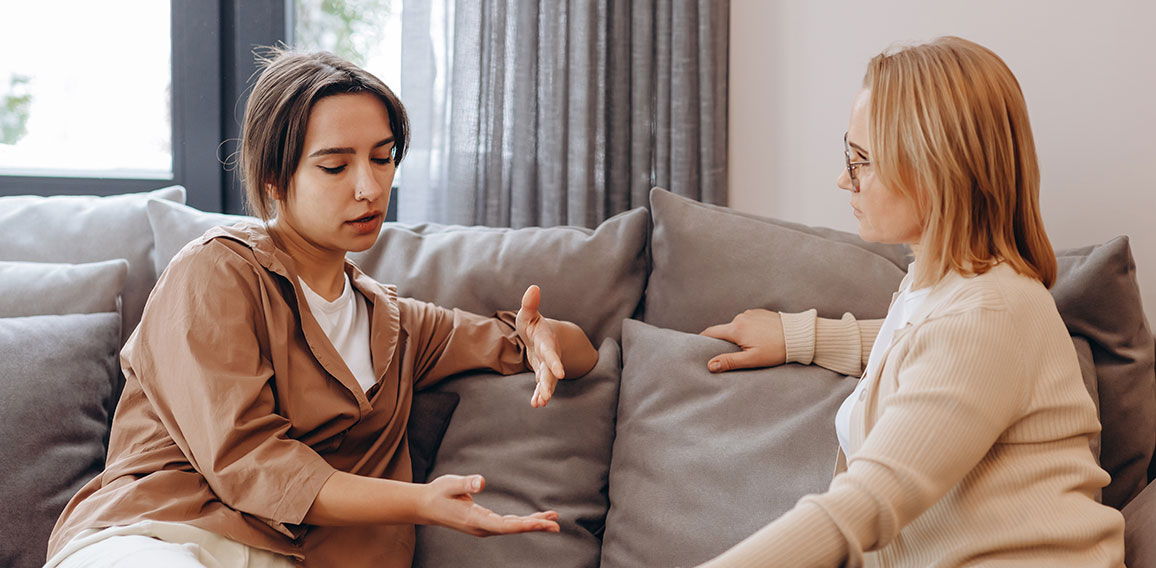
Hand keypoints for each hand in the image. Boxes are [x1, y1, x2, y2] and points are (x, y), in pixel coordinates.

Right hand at [421, 474, 559, 535]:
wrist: (425, 506)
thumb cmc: (438, 493)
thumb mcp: (449, 484)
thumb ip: (465, 483)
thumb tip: (481, 482)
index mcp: (474, 519)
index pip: (504, 525)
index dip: (524, 524)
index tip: (541, 523)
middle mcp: (481, 527)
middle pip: (513, 529)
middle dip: (535, 526)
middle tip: (556, 525)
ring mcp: (483, 527)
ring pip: (512, 528)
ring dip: (532, 524)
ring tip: (552, 520)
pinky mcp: (485, 524)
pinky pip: (508, 524)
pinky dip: (523, 521)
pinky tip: (535, 519)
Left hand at [515, 285, 566, 407]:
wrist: (543, 335)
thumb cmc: (534, 324)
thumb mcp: (528, 314)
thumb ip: (529, 304)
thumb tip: (533, 287)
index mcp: (547, 342)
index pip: (551, 353)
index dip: (555, 363)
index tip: (560, 374)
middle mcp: (550, 356)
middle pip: (551, 373)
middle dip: (548, 385)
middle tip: (545, 397)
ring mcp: (547, 366)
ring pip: (547, 381)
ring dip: (544, 392)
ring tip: (539, 404)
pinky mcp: (543, 374)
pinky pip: (542, 385)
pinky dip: (540, 394)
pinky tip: (536, 404)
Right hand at [700, 309, 785, 371]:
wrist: (800, 335)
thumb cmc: (777, 349)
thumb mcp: (752, 359)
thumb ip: (730, 361)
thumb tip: (710, 365)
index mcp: (736, 328)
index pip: (710, 332)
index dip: (702, 340)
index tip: (697, 346)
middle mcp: (741, 317)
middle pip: (723, 329)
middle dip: (721, 340)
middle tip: (724, 353)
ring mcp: (751, 313)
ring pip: (736, 326)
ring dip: (736, 335)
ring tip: (745, 348)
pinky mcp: (760, 313)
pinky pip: (747, 321)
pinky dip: (747, 329)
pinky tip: (756, 339)